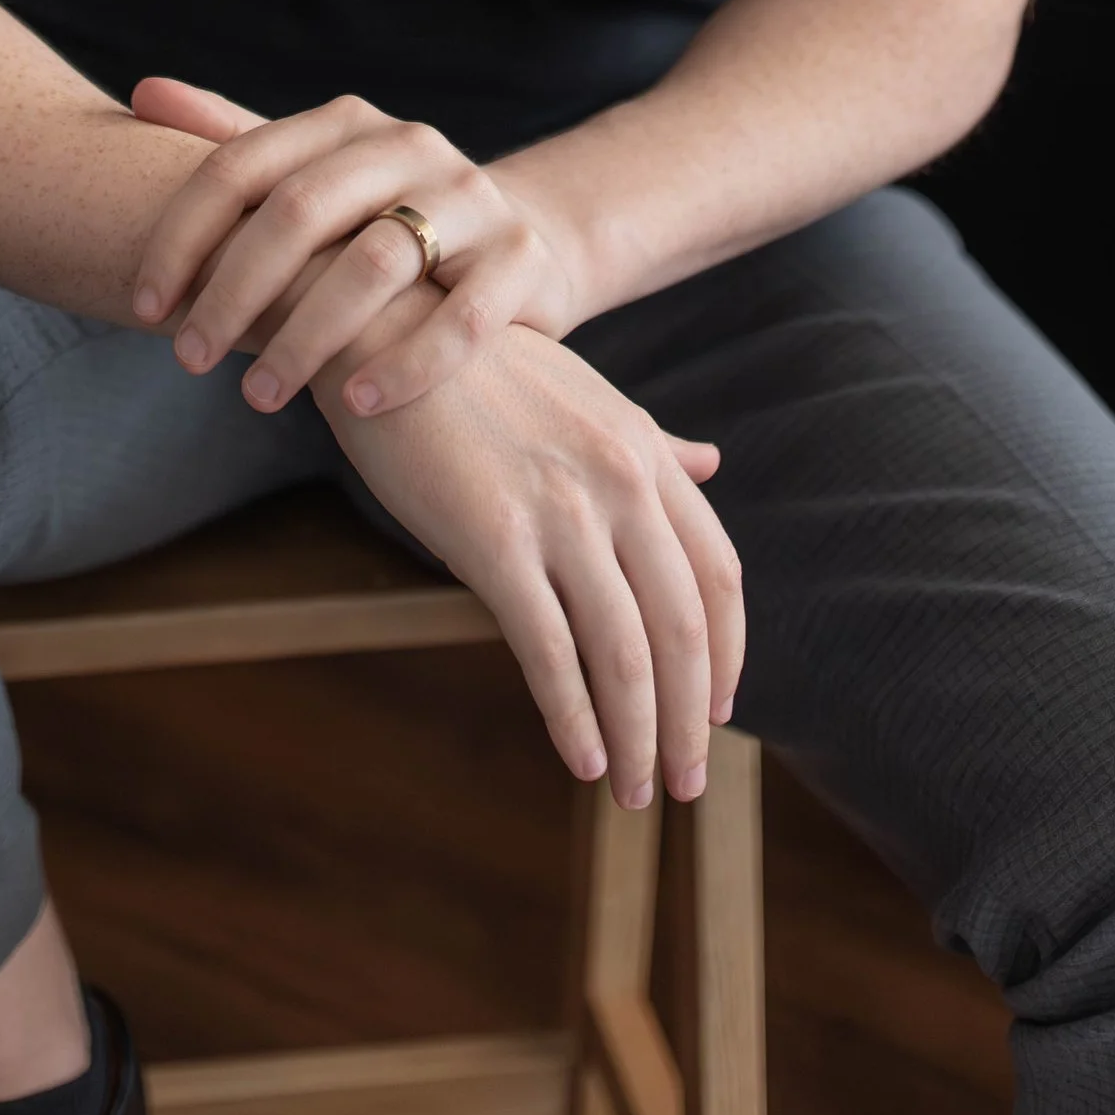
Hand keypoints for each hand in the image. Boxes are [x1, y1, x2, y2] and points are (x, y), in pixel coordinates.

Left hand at [129, 78, 583, 416]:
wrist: (528, 244)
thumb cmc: (389, 219)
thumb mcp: (316, 174)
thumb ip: (234, 139)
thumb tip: (142, 93)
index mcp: (348, 123)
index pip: (243, 165)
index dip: (182, 235)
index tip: (143, 307)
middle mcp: (411, 147)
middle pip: (302, 211)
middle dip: (233, 290)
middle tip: (186, 359)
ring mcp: (472, 200)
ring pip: (375, 264)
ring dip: (305, 337)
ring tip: (258, 396)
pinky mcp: (521, 260)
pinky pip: (462, 318)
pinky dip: (405, 364)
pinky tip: (358, 404)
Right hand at [324, 320, 743, 809]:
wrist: (386, 323)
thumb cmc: (479, 362)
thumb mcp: (584, 392)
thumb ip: (650, 442)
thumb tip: (711, 464)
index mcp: (643, 450)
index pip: (717, 573)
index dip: (728, 654)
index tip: (720, 712)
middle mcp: (618, 482)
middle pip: (684, 627)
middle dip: (689, 719)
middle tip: (687, 783)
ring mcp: (560, 511)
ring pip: (625, 653)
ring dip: (638, 737)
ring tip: (635, 792)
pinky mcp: (493, 540)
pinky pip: (549, 651)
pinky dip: (574, 719)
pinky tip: (582, 760)